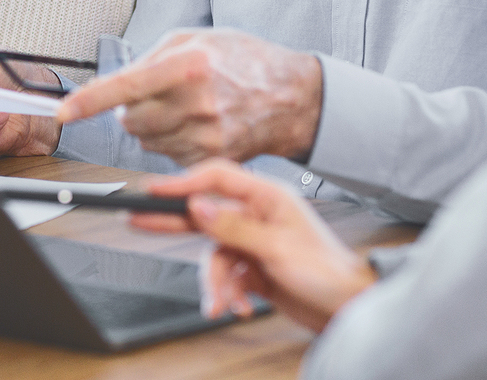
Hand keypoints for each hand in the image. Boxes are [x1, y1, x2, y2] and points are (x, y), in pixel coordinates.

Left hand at [52, 30, 321, 166]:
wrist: (290, 96)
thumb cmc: (242, 60)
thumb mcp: (194, 38)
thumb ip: (151, 57)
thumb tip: (116, 82)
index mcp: (188, 66)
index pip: (126, 87)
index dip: (90, 101)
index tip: (64, 111)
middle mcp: (196, 103)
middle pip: (131, 121)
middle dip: (131, 111)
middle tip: (155, 96)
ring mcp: (206, 135)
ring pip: (147, 142)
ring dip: (153, 127)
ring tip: (184, 108)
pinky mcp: (212, 159)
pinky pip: (169, 157)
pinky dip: (172, 143)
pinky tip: (196, 125)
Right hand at [130, 159, 375, 331]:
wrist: (348, 308)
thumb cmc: (326, 271)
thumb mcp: (275, 248)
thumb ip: (232, 227)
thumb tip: (197, 206)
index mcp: (267, 197)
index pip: (217, 178)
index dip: (185, 182)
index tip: (155, 190)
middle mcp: (257, 216)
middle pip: (206, 212)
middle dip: (174, 221)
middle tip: (138, 218)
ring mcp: (253, 242)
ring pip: (213, 254)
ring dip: (215, 282)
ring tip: (221, 303)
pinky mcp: (252, 268)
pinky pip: (225, 276)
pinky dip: (227, 292)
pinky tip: (237, 306)